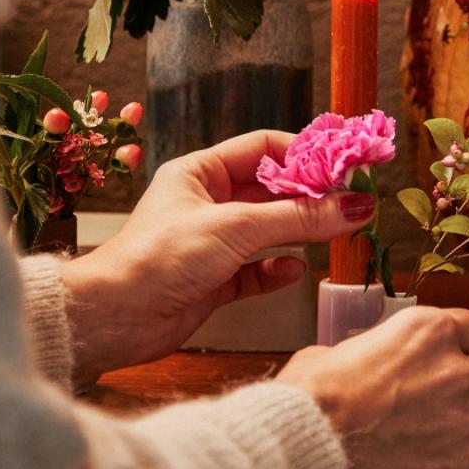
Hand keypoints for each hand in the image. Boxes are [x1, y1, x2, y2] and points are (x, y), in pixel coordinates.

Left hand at [60, 130, 374, 385]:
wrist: (112, 319)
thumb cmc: (158, 257)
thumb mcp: (236, 228)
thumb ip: (299, 218)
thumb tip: (356, 205)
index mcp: (199, 173)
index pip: (262, 149)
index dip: (303, 155)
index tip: (344, 166)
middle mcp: (205, 203)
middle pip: (270, 190)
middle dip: (309, 196)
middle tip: (351, 200)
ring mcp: (210, 243)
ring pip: (267, 230)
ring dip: (298, 232)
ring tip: (338, 231)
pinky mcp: (212, 282)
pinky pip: (255, 270)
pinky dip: (276, 269)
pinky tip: (294, 270)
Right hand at [277, 306, 468, 468]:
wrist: (311, 439)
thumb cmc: (313, 393)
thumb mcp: (336, 349)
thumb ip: (365, 348)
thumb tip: (359, 354)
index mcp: (426, 330)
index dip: (466, 347)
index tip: (453, 360)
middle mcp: (454, 368)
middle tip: (463, 401)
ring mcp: (463, 417)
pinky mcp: (464, 464)